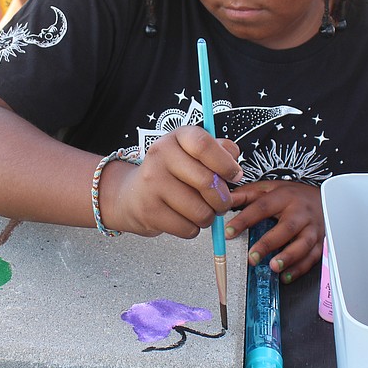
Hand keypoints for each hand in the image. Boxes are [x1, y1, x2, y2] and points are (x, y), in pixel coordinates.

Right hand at [100, 126, 241, 238]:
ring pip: (201, 211)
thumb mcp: (192, 153)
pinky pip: (188, 229)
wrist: (131, 194)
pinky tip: (185, 219)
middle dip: (223, 200)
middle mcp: (160, 156)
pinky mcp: (149, 211)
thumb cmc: (171, 173)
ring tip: (201, 211)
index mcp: (176, 138)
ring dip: (208, 217)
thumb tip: (235, 167)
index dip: (225, 163)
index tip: (234, 175)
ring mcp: (152, 184)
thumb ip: (218, 151)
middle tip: (222, 203)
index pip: (203, 145)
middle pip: (208, 182)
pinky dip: (193, 229)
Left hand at [225, 180, 325, 283]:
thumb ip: (247, 194)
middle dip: (269, 244)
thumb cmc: (293, 195)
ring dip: (289, 257)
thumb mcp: (269, 188)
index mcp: (284, 197)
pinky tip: (286, 276)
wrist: (323, 198)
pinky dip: (300, 268)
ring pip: (304, 244)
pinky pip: (312, 257)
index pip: (262, 207)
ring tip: (274, 267)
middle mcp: (300, 212)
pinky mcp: (319, 241)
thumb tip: (226, 199)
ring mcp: (312, 228)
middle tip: (253, 257)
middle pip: (287, 228)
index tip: (229, 232)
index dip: (244, 219)